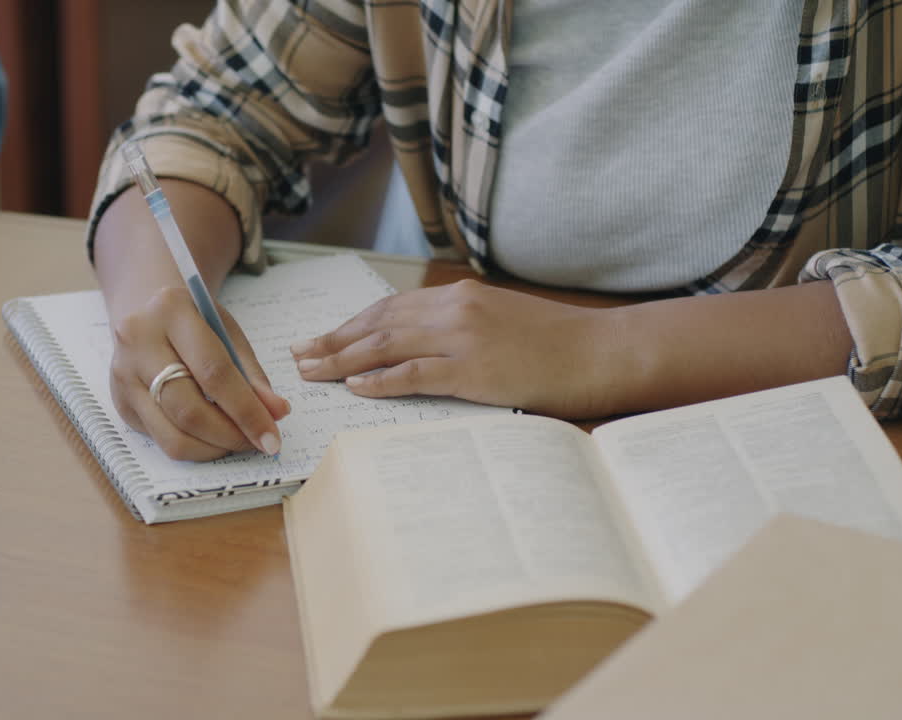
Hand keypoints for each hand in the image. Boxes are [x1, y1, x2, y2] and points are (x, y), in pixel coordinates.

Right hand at [109, 287, 290, 461]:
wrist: (144, 310)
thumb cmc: (193, 321)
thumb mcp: (226, 332)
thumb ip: (251, 374)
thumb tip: (276, 413)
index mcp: (171, 311)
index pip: (214, 372)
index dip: (246, 411)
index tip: (271, 437)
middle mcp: (138, 342)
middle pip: (189, 410)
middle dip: (230, 435)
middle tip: (256, 443)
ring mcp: (124, 376)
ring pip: (171, 435)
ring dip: (212, 448)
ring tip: (236, 441)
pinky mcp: (120, 403)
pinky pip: (161, 440)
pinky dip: (194, 447)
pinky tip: (212, 436)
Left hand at [290, 279, 614, 417]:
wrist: (602, 351)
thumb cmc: (556, 343)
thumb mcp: (500, 321)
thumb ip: (459, 326)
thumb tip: (419, 344)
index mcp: (459, 297)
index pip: (389, 307)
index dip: (349, 324)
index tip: (321, 337)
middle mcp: (455, 310)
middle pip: (377, 324)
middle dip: (333, 341)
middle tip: (299, 355)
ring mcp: (464, 338)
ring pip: (385, 345)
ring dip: (342, 360)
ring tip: (311, 372)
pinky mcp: (474, 369)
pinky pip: (414, 374)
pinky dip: (379, 380)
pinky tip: (354, 387)